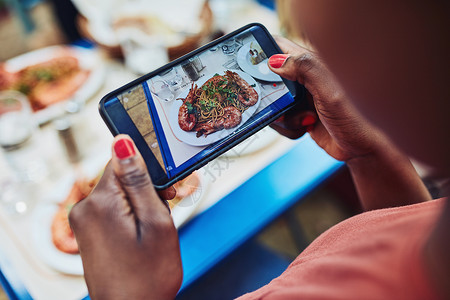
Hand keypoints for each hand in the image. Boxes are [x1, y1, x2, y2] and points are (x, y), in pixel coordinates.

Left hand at [69, 135, 181, 299]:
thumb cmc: (149, 275)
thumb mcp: (155, 222)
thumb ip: (139, 180)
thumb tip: (122, 141)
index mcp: (100, 202)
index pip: (123, 160)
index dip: (150, 172)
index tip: (166, 192)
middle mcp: (84, 207)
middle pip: (122, 177)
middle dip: (146, 191)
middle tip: (162, 217)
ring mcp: (83, 221)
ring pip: (119, 193)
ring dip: (140, 205)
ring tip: (151, 232)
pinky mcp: (88, 231)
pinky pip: (112, 209)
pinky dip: (130, 216)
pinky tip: (140, 235)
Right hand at [269, 37, 385, 161]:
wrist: (363, 148)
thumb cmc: (357, 118)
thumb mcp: (331, 91)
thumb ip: (306, 70)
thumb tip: (275, 61)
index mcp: (313, 62)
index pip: (280, 47)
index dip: (263, 53)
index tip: (255, 70)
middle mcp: (305, 76)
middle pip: (270, 77)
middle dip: (272, 94)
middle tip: (285, 104)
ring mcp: (302, 96)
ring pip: (273, 101)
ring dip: (283, 115)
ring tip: (305, 119)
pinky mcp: (300, 113)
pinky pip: (280, 119)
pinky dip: (288, 127)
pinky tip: (306, 127)